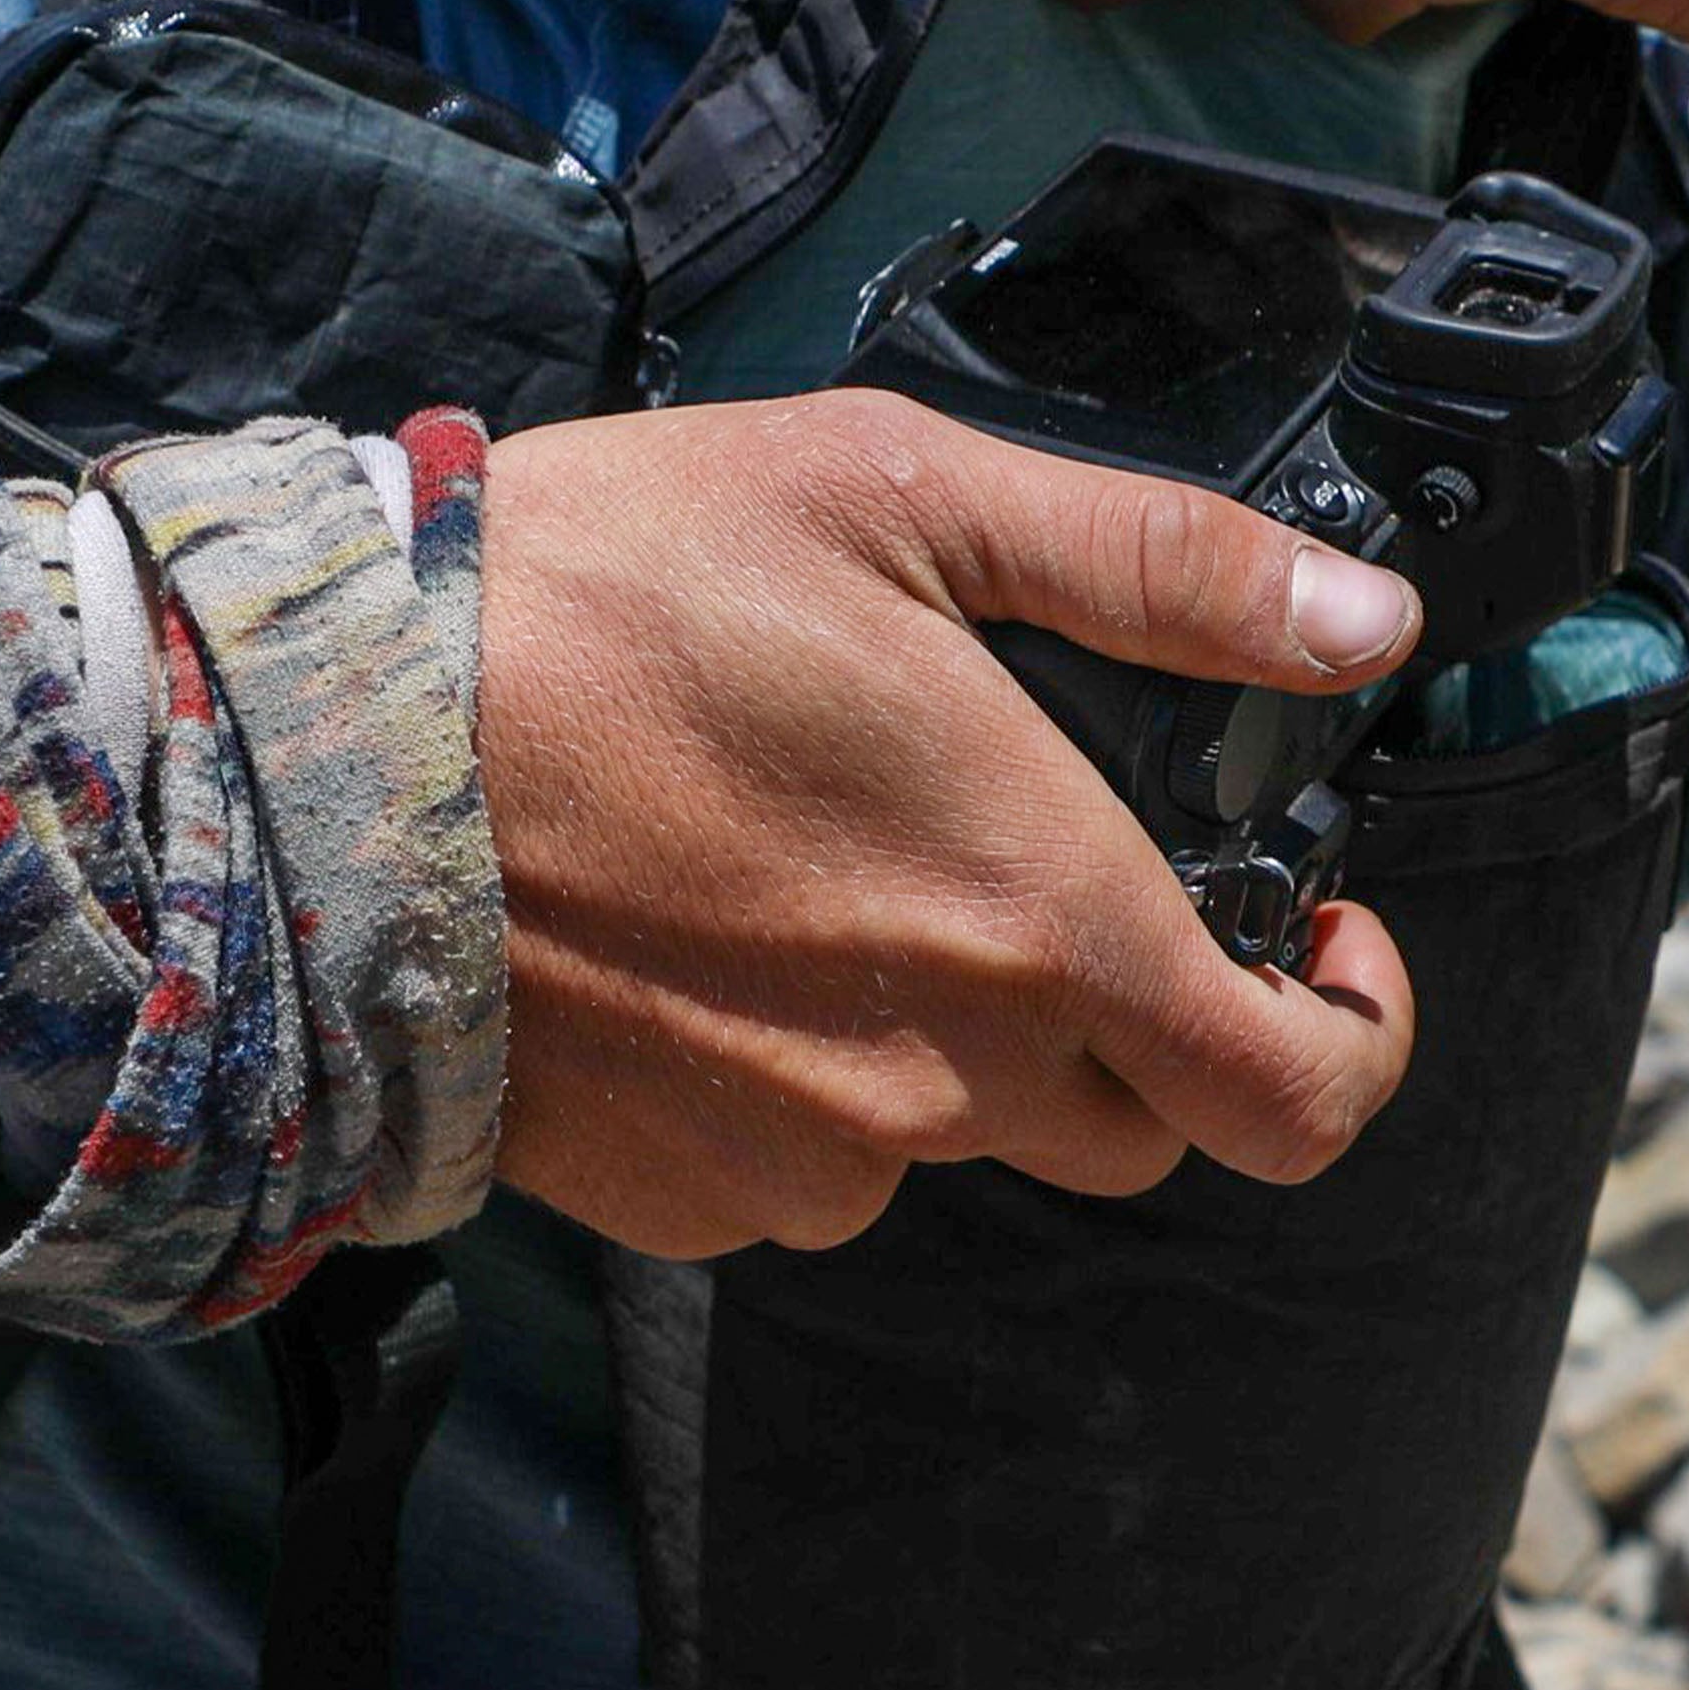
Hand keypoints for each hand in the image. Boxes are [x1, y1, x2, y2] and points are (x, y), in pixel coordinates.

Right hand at [472, 392, 1422, 1259]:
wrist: (324, 748)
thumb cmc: (601, 592)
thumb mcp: (892, 491)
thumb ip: (1157, 564)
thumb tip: (1363, 624)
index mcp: (1038, 918)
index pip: (1297, 1098)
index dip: (1351, 1037)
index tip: (1315, 951)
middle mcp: (943, 1083)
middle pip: (1128, 1122)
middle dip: (1124, 1014)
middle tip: (1013, 862)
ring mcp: (799, 1159)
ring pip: (946, 1136)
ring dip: (931, 1036)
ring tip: (799, 866)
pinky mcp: (670, 1198)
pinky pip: (792, 1164)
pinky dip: (788, 1079)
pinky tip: (693, 939)